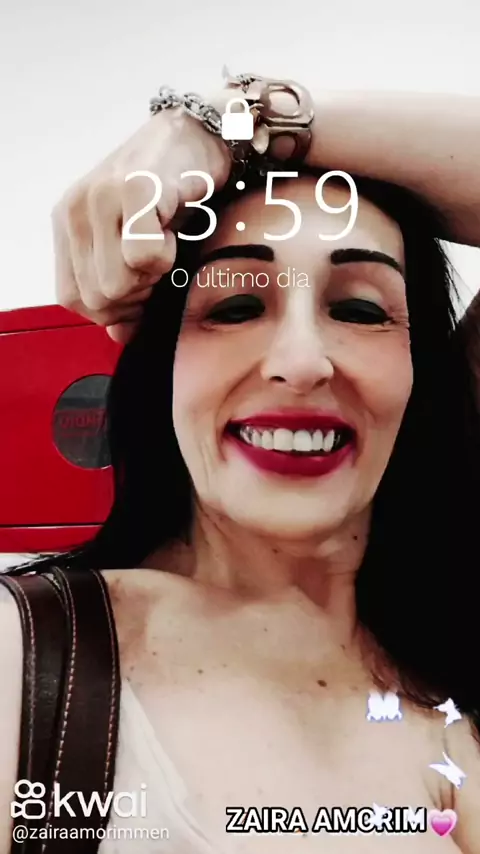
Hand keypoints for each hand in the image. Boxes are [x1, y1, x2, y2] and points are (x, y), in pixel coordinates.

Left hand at [52, 100, 230, 342]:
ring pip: (118, 284)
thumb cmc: (173, 190)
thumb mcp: (136, 244)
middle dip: (137, 297)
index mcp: (68, 223)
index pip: (73, 298)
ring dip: (153, 276)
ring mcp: (101, 198)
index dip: (112, 309)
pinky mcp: (134, 190)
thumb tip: (119, 334)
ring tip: (166, 242)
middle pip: (97, 299)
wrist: (204, 132)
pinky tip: (174, 229)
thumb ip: (121, 288)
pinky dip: (167, 256)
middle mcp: (75, 209)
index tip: (143, 289)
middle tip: (160, 263)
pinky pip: (144, 258)